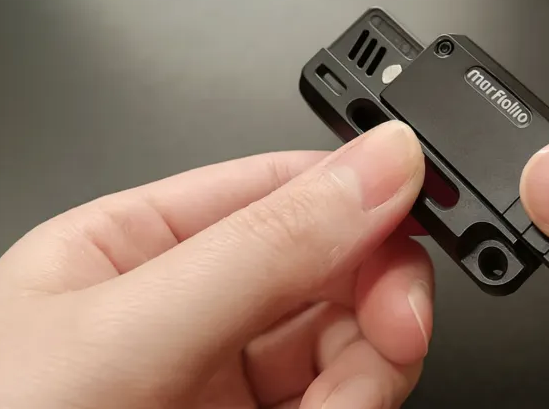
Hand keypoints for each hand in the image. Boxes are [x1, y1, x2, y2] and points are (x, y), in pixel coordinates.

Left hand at [0, 121, 431, 408]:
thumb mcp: (127, 336)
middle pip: (329, 267)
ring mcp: (217, 384)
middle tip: (396, 330)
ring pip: (345, 343)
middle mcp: (186, 309)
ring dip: (369, 370)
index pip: (283, 186)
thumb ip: (264, 246)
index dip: (361, 195)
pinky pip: (335, 405)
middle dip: (375, 295)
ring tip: (345, 407)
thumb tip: (383, 164)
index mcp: (139, 246)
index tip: (420, 220)